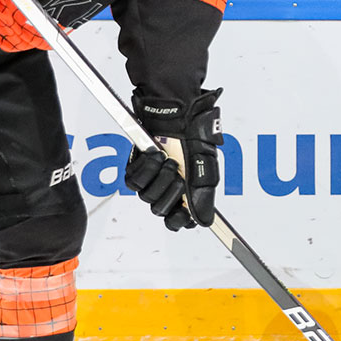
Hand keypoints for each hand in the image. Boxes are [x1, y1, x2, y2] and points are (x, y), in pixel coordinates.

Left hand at [124, 88, 221, 229]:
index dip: (177, 220)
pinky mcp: (135, 169)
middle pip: (160, 210)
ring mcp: (150, 181)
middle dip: (170, 192)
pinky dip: (146, 168)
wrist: (179, 118)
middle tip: (179, 176)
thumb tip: (204, 220)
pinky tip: (157, 156)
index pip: (176, 221)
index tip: (182, 212)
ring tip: (169, 161)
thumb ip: (204, 197)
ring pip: (146, 197)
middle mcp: (166, 190)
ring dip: (160, 178)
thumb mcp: (206, 170)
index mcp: (185, 195)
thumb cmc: (194, 140)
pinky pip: (134, 181)